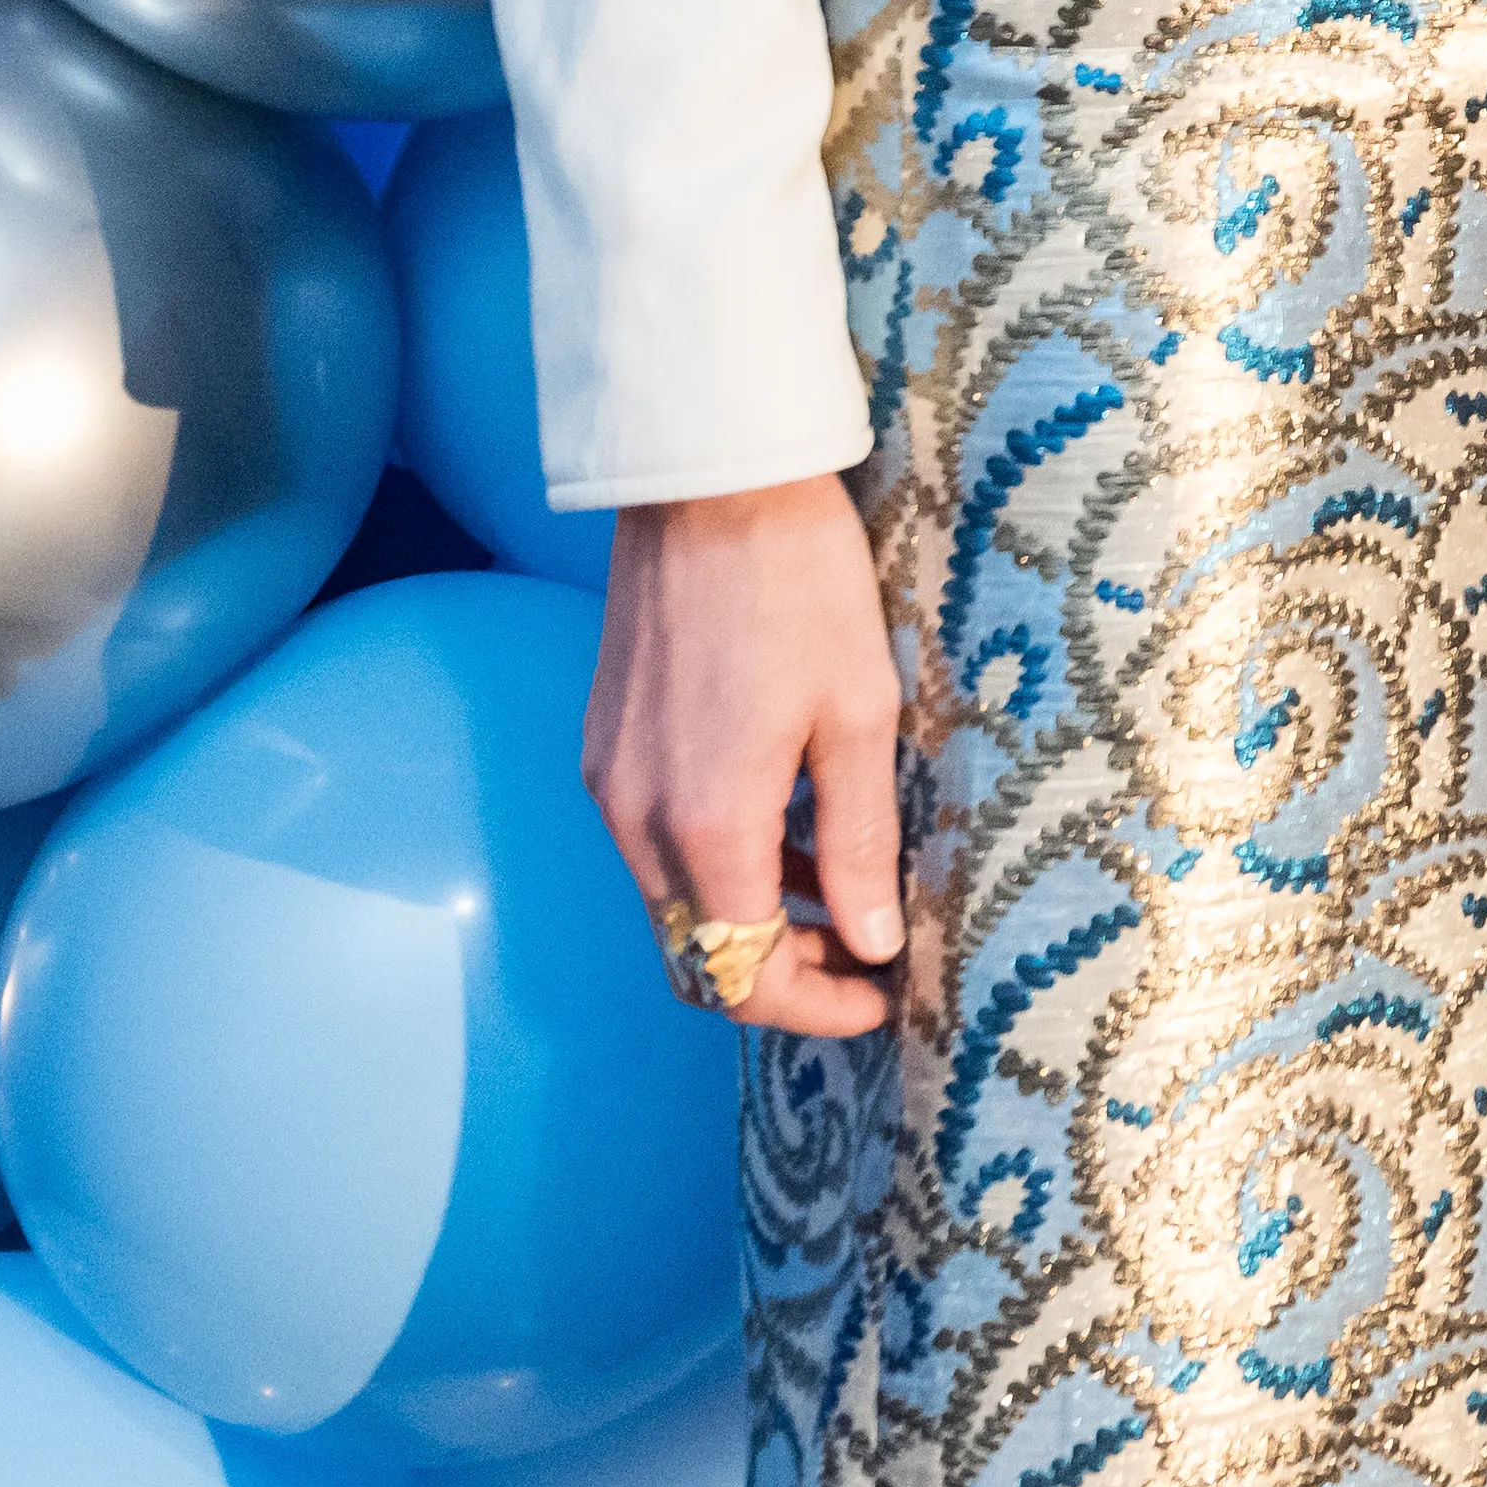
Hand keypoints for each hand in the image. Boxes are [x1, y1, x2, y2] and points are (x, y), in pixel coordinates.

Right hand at [587, 474, 906, 1038]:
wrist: (707, 481)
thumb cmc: (801, 584)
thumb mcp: (860, 714)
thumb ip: (859, 841)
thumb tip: (877, 942)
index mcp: (704, 823)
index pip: (740, 975)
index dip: (812, 1005)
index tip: (883, 994)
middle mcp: (636, 820)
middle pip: (694, 956)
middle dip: (779, 978)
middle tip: (865, 959)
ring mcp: (608, 783)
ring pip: (675, 903)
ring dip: (750, 920)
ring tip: (842, 898)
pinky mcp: (603, 747)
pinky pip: (656, 845)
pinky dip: (718, 865)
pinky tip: (787, 833)